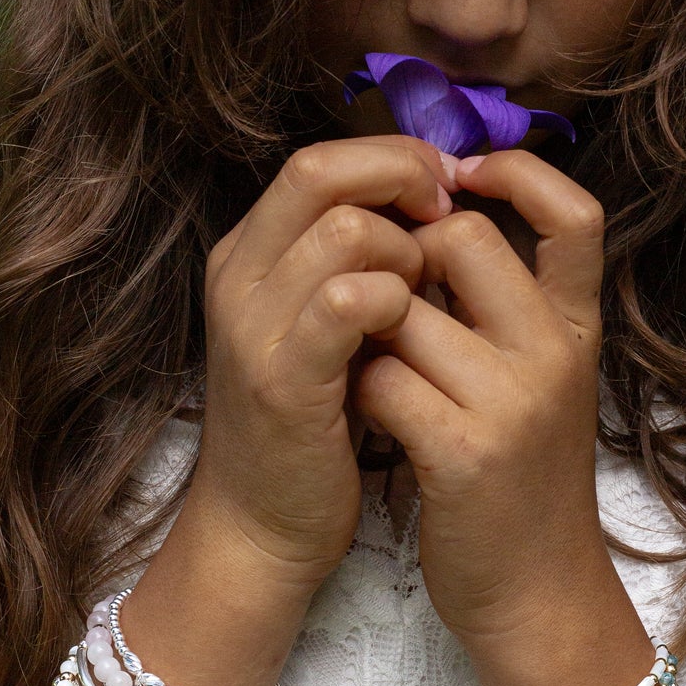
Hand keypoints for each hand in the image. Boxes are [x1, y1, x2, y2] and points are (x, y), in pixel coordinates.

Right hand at [189, 136, 452, 588]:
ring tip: (423, 293)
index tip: (444, 188)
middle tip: (447, 218)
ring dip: (405, 250)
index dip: (391, 159)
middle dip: (401, 180)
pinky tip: (411, 328)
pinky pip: (346, 301)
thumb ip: (359, 259)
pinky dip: (393, 300)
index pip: (318, 159)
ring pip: (342, 230)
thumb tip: (432, 196)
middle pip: (319, 172)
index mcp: (251, 253)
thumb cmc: (317, 419)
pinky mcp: (281, 380)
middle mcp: (238, 276)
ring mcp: (252, 326)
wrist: (264, 526)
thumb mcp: (328, 322)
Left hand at [349, 149, 611, 645]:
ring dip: (368, 331)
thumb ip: (509, 307)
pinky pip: (379, 377)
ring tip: (374, 365)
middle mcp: (556, 354)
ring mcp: (514, 403)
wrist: (537, 592)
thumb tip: (438, 224)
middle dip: (405, 256)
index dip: (519, 172)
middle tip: (389, 298)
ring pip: (403, 307)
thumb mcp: (543, 380)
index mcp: (577, 328)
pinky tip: (367, 415)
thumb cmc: (523, 476)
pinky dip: (357, 388)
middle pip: (464, 238)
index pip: (576, 215)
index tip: (463, 176)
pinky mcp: (464, 453)